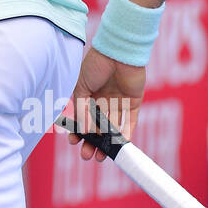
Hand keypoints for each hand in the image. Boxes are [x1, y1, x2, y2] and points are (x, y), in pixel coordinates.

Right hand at [59, 47, 145, 161]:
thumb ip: (81, 108)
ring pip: (112, 127)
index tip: (73, 142)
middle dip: (91, 142)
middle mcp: (104, 100)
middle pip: (97, 126)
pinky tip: (119, 145)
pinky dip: (125, 134)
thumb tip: (82, 129)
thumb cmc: (96, 64)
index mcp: (89, 94)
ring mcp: (119, 102)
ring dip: (107, 142)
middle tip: (86, 155)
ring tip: (101, 156)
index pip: (83, 117)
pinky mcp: (133, 103)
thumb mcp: (81, 86)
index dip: (78, 131)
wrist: (117, 52)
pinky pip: (130, 121)